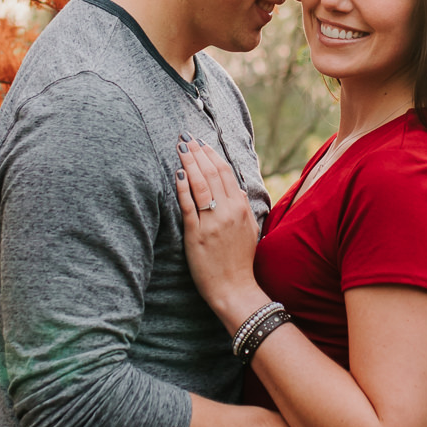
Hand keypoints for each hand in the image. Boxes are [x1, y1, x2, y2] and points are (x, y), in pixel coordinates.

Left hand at [176, 138, 263, 326]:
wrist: (235, 288)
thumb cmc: (240, 261)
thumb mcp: (249, 230)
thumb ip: (244, 208)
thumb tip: (239, 190)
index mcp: (241, 208)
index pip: (226, 174)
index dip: (213, 156)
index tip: (202, 143)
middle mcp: (229, 211)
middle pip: (212, 174)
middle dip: (198, 153)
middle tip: (186, 138)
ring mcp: (213, 222)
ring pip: (201, 185)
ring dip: (189, 163)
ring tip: (180, 148)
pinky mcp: (197, 234)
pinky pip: (188, 206)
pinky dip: (183, 188)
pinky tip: (177, 174)